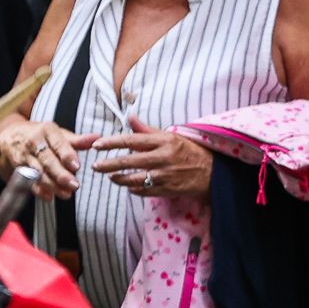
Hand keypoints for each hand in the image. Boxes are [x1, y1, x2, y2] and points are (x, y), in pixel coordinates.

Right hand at [0, 118, 87, 194]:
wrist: (10, 135)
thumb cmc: (40, 134)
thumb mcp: (58, 133)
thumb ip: (78, 140)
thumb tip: (97, 139)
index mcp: (46, 130)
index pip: (58, 143)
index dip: (67, 155)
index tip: (76, 166)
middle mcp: (33, 142)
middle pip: (47, 160)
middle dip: (60, 174)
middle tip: (74, 185)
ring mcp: (24, 156)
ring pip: (38, 173)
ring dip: (51, 185)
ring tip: (66, 194)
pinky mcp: (18, 168)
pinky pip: (28, 181)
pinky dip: (38, 190)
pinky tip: (49, 197)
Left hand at [87, 117, 210, 198]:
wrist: (213, 172)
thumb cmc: (188, 151)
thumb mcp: (170, 136)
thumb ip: (147, 129)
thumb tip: (130, 117)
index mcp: (164, 141)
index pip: (131, 140)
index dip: (111, 143)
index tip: (96, 145)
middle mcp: (164, 157)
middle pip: (129, 161)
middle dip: (108, 164)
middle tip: (95, 166)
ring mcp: (165, 175)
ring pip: (134, 179)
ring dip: (119, 179)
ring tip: (110, 177)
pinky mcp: (168, 190)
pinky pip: (144, 191)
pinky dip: (133, 189)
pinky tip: (128, 186)